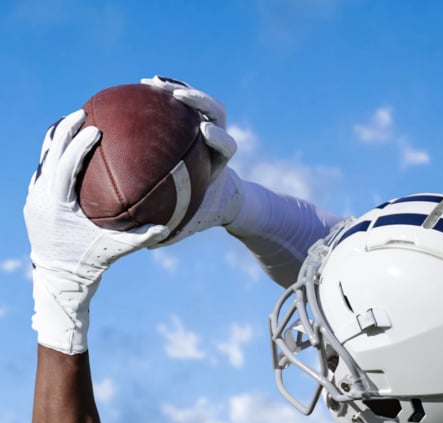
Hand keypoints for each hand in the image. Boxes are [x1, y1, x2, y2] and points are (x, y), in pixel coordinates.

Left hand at [24, 110, 168, 353]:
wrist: (57, 281)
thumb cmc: (88, 265)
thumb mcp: (114, 251)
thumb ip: (139, 238)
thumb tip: (166, 226)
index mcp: (57, 204)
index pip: (66, 164)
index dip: (79, 143)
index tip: (95, 127)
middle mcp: (41, 197)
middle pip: (50, 152)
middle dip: (65, 129)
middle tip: (84, 111)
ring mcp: (34, 198)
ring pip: (43, 159)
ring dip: (58, 139)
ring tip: (74, 122)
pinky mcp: (34, 202)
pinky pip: (44, 172)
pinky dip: (56, 157)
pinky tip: (71, 150)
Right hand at [141, 76, 241, 243]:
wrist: (219, 201)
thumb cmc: (202, 216)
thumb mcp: (186, 227)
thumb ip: (170, 232)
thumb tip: (145, 243)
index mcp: (222, 166)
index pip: (227, 146)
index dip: (219, 137)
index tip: (205, 132)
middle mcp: (218, 143)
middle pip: (218, 114)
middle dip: (201, 102)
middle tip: (178, 97)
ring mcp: (208, 127)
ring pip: (199, 102)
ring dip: (178, 89)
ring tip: (152, 84)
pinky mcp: (194, 121)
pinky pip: (180, 104)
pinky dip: (165, 94)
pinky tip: (141, 89)